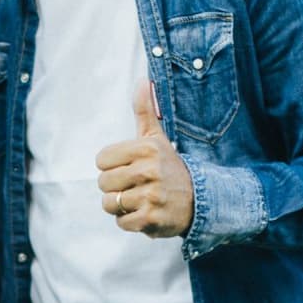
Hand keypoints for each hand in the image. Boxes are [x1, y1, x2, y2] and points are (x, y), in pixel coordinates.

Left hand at [96, 80, 193, 237]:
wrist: (200, 200)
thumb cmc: (169, 167)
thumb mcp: (157, 138)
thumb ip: (145, 111)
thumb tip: (142, 81)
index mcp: (147, 149)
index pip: (102, 160)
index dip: (111, 166)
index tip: (128, 168)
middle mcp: (149, 171)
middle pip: (103, 183)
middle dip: (115, 187)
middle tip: (135, 186)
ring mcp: (151, 196)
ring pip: (109, 203)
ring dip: (120, 205)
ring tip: (139, 199)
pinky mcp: (151, 219)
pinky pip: (121, 221)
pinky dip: (129, 221)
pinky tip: (145, 212)